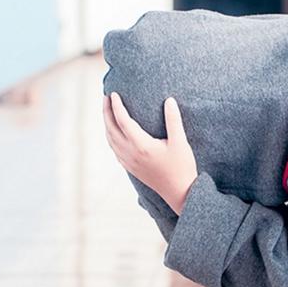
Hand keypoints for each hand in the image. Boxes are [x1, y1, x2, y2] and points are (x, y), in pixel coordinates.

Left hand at [103, 92, 197, 214]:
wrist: (179, 192)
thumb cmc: (181, 167)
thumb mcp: (180, 142)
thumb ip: (173, 120)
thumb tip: (169, 100)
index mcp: (141, 145)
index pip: (123, 121)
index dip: (117, 106)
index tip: (114, 94)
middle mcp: (131, 154)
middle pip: (111, 129)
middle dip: (106, 112)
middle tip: (106, 98)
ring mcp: (129, 162)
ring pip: (110, 140)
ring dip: (107, 124)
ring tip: (108, 112)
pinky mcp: (131, 168)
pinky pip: (114, 149)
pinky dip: (110, 137)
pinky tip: (114, 133)